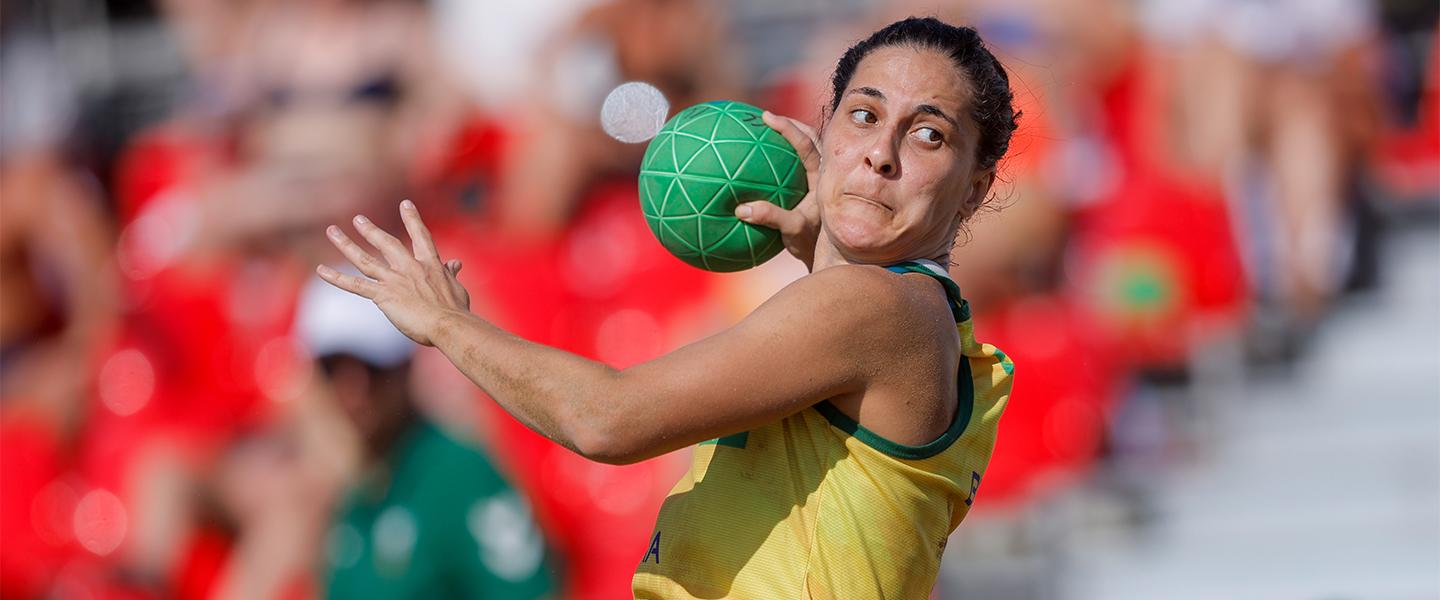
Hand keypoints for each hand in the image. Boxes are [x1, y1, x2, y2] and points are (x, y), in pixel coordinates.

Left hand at [318, 200, 469, 346]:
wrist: (448, 324)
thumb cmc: (456, 310)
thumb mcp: (456, 288)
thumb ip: (451, 274)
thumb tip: (456, 263)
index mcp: (430, 264)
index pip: (420, 236)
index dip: (412, 219)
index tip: (405, 204)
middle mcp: (409, 267)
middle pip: (386, 243)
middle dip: (370, 230)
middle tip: (358, 219)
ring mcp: (394, 280)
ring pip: (364, 259)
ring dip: (346, 245)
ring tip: (332, 231)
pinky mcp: (383, 295)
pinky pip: (355, 285)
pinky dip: (337, 278)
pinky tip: (321, 270)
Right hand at [735, 111, 821, 269]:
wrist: (830, 257)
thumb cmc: (812, 243)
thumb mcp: (793, 231)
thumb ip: (771, 218)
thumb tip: (742, 209)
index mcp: (822, 177)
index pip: (807, 143)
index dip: (788, 127)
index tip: (767, 116)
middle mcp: (822, 174)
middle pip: (809, 138)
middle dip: (789, 124)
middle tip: (765, 117)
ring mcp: (817, 180)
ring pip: (805, 150)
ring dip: (787, 139)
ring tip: (763, 133)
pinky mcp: (808, 190)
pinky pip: (792, 168)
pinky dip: (777, 161)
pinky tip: (755, 165)